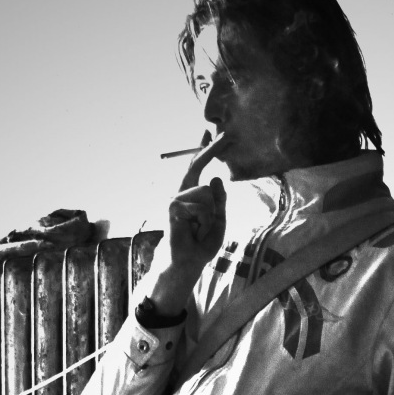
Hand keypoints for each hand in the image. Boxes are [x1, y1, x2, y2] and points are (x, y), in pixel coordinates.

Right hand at [149, 132, 226, 313]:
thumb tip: (216, 177)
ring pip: (207, 195)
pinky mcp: (173, 206)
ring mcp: (175, 199)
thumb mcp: (218, 221)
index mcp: (192, 195)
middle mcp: (181, 193)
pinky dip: (205, 223)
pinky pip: (203, 208)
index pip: (198, 168)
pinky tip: (194, 232)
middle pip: (205, 178)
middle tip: (220, 162)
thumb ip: (220, 200)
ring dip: (211, 218)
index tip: (208, 130)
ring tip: (199, 231)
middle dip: (211, 164)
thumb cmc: (200, 245)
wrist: (186, 263)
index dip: (204, 149)